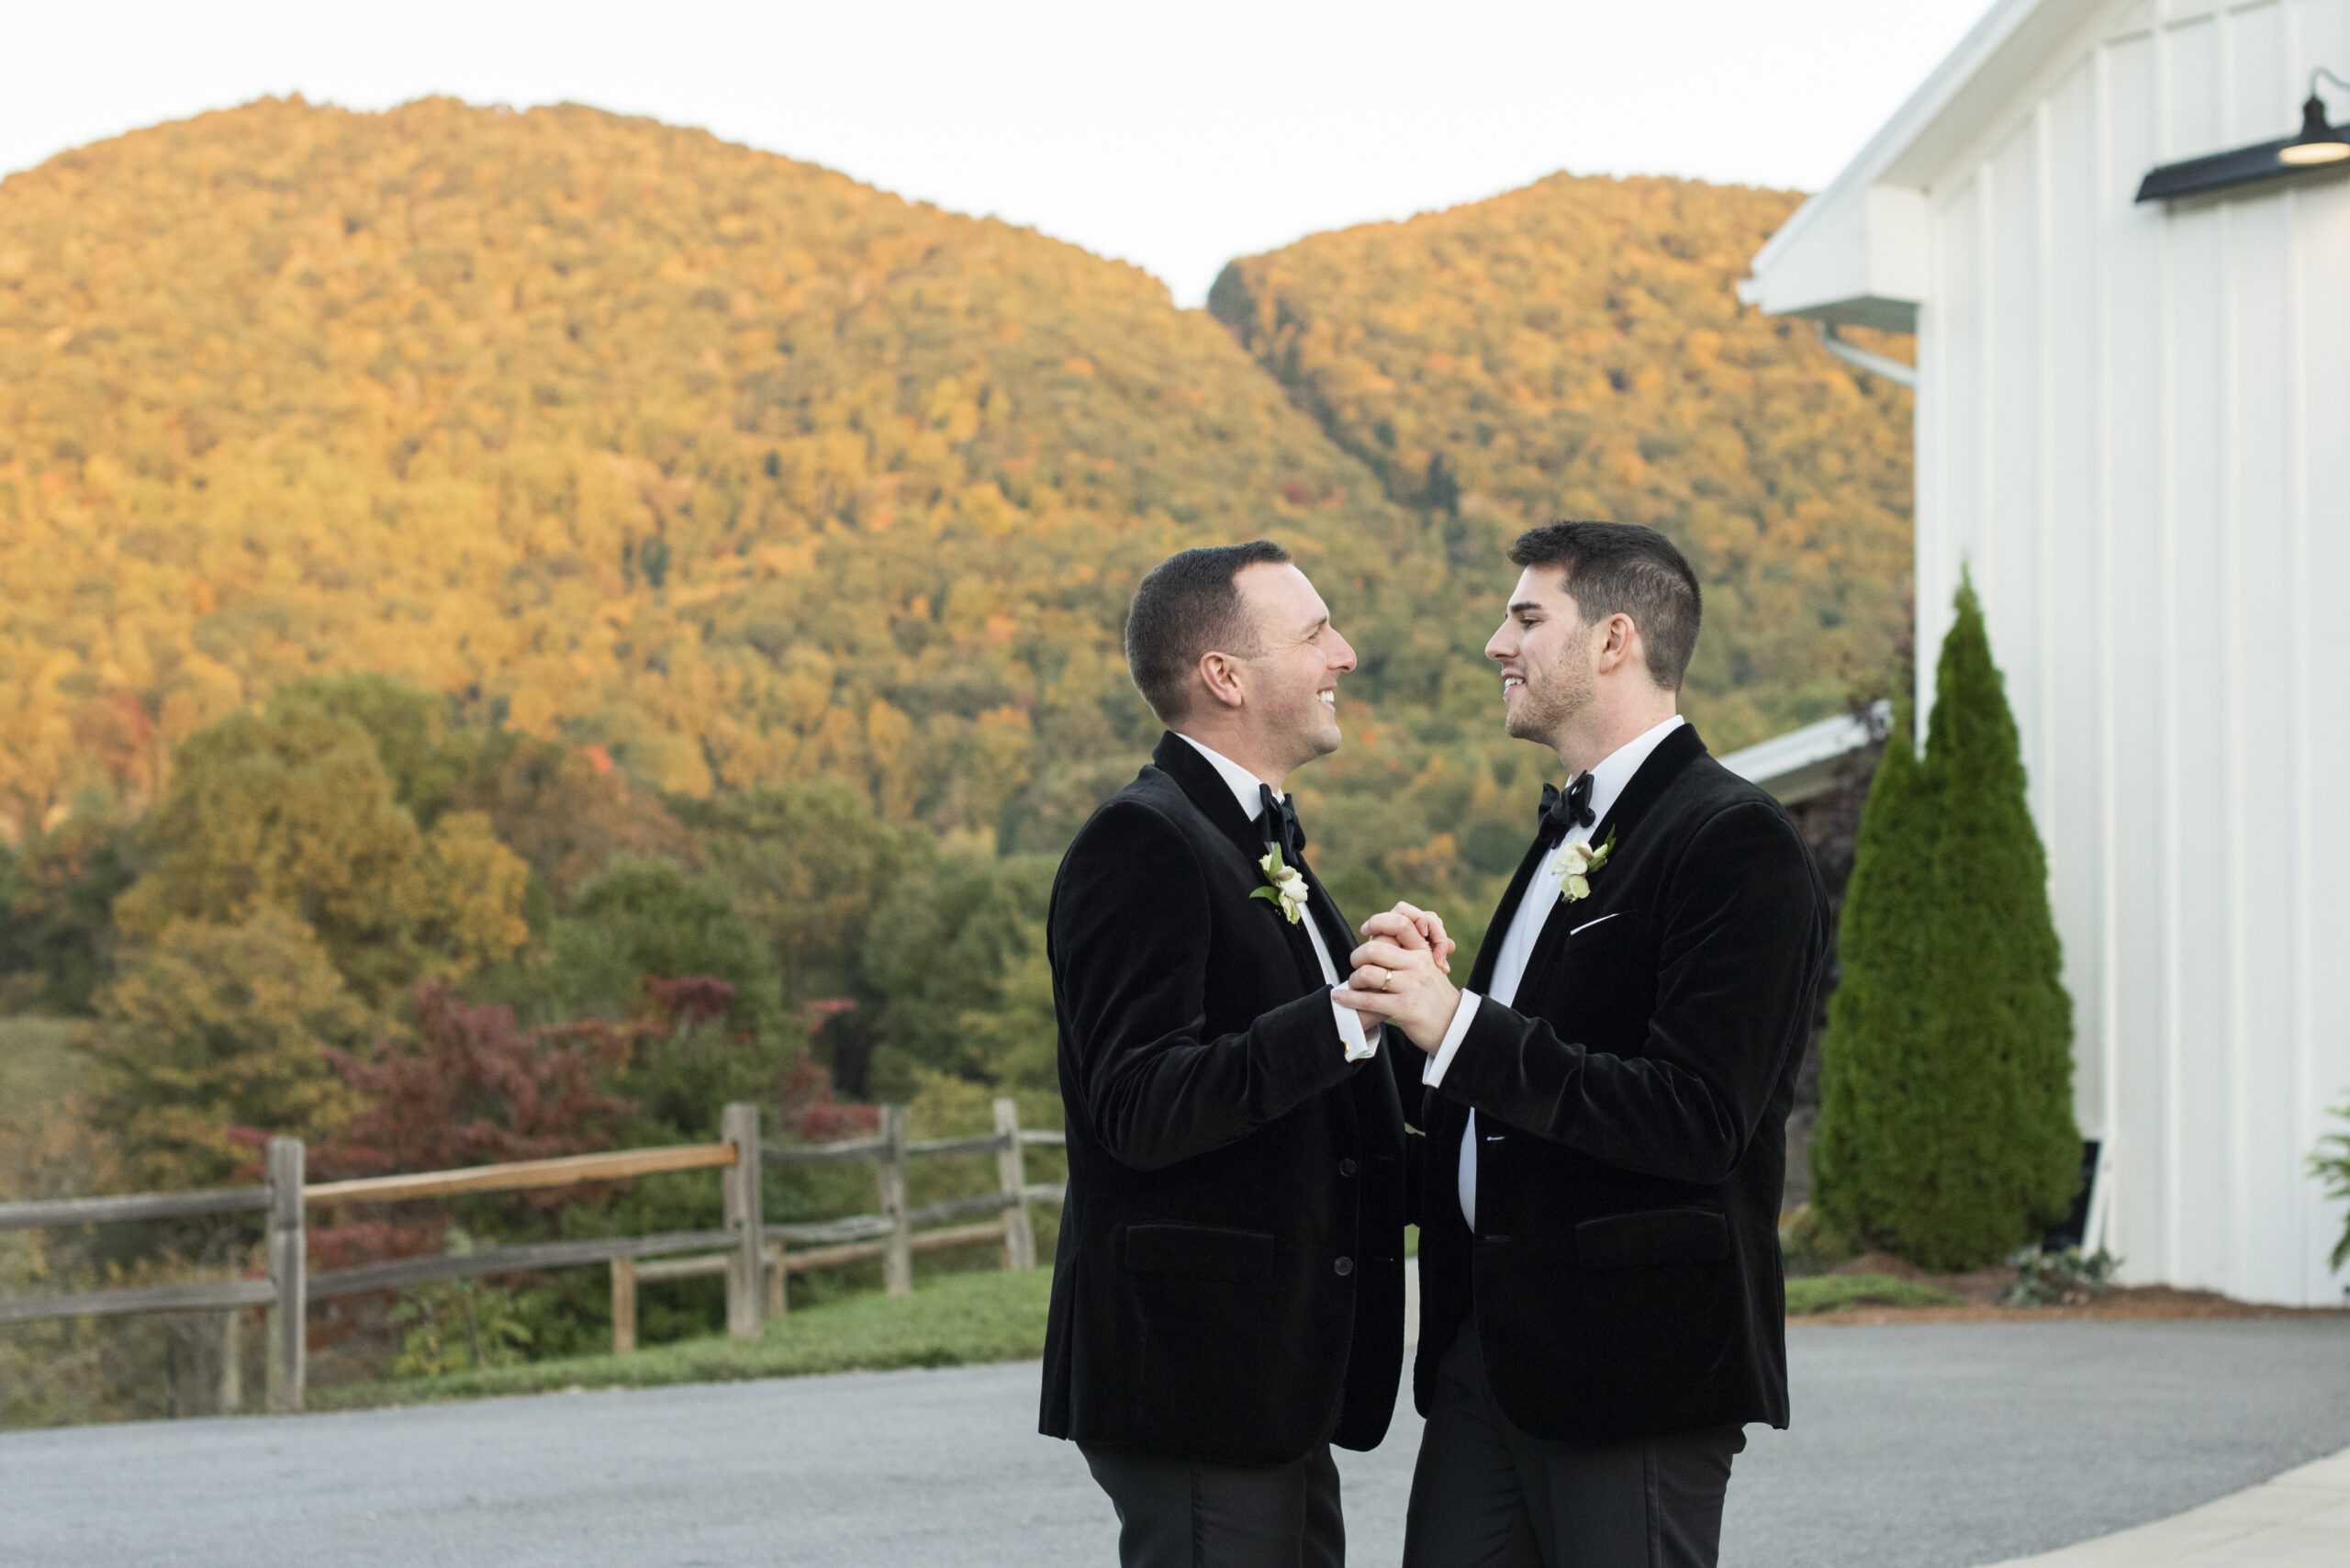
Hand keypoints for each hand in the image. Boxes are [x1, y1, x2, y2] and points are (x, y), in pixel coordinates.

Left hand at [1334, 910, 1461, 1052]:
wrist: (1454, 1026)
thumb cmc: (1435, 997)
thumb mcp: (1429, 969)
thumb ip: (1411, 953)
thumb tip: (1386, 938)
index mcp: (1423, 952)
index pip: (1400, 923)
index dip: (1377, 922)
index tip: (1365, 929)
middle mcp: (1418, 965)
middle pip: (1374, 949)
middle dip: (1357, 956)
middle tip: (1355, 964)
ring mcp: (1411, 986)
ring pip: (1367, 974)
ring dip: (1354, 980)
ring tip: (1354, 985)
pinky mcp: (1405, 1007)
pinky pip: (1368, 1000)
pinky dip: (1349, 999)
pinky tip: (1340, 998)